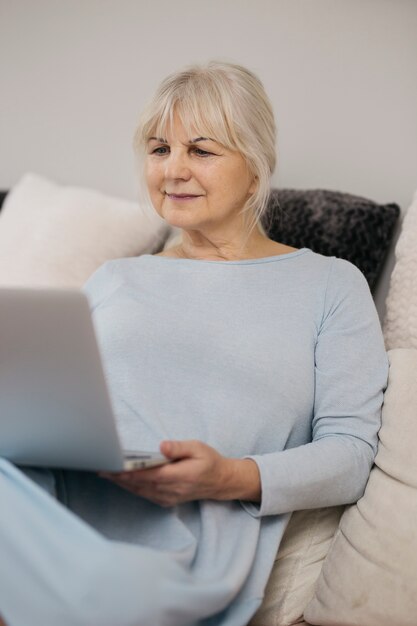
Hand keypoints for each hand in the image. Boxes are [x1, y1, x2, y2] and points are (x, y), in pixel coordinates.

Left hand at [99, 440, 260, 506]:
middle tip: (101, 468)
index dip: (130, 472)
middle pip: (140, 484)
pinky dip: (132, 489)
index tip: (114, 466)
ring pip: (141, 492)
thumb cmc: (209, 461)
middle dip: (120, 477)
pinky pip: (146, 495)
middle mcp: (173, 490)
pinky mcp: (168, 501)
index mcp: (180, 476)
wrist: (221, 482)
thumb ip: (179, 448)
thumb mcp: (198, 448)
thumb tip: (162, 446)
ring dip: (122, 484)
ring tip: (106, 474)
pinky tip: (122, 482)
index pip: (149, 475)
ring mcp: (170, 498)